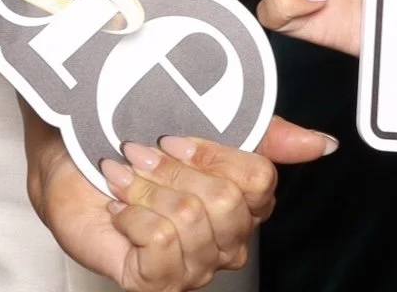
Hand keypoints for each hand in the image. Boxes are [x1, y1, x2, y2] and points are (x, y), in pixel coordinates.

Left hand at [24, 108, 331, 289]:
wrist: (73, 160)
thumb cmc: (137, 138)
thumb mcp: (209, 121)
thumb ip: (270, 134)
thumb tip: (322, 144)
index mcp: (245, 205)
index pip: (260, 182)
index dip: (216, 154)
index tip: (176, 136)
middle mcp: (225, 242)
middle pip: (225, 203)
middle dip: (175, 172)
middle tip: (143, 155)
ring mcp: (192, 267)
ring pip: (190, 221)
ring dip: (148, 190)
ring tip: (126, 179)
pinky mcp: (155, 282)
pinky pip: (162, 245)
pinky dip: (134, 216)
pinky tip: (121, 208)